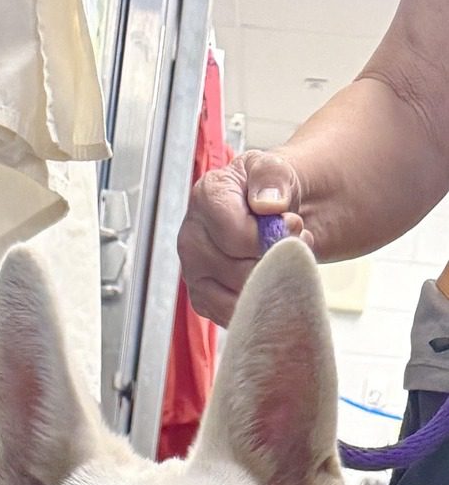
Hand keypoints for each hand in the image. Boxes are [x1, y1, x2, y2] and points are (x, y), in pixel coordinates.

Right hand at [177, 151, 310, 325]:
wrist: (264, 211)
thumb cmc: (268, 191)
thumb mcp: (275, 168)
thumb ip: (272, 178)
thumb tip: (268, 205)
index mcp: (205, 198)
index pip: (237, 237)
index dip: (271, 237)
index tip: (292, 224)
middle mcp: (190, 238)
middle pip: (238, 271)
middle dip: (274, 262)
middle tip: (293, 244)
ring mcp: (193, 272)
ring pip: (237, 297)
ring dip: (269, 283)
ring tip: (281, 260)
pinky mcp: (202, 299)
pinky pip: (233, 315)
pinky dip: (258, 302)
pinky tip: (267, 280)